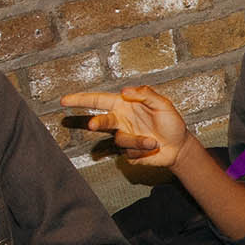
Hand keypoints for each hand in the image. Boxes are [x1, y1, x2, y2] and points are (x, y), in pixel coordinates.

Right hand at [62, 86, 190, 165]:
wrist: (179, 146)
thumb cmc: (171, 122)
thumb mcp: (163, 104)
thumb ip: (145, 94)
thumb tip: (125, 90)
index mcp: (124, 106)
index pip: (99, 100)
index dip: (81, 100)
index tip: (65, 100)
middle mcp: (120, 121)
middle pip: (100, 121)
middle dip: (95, 123)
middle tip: (94, 125)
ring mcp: (123, 138)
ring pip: (120, 140)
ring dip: (138, 141)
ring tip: (154, 141)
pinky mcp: (128, 153)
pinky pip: (130, 152)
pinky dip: (143, 150)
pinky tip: (153, 147)